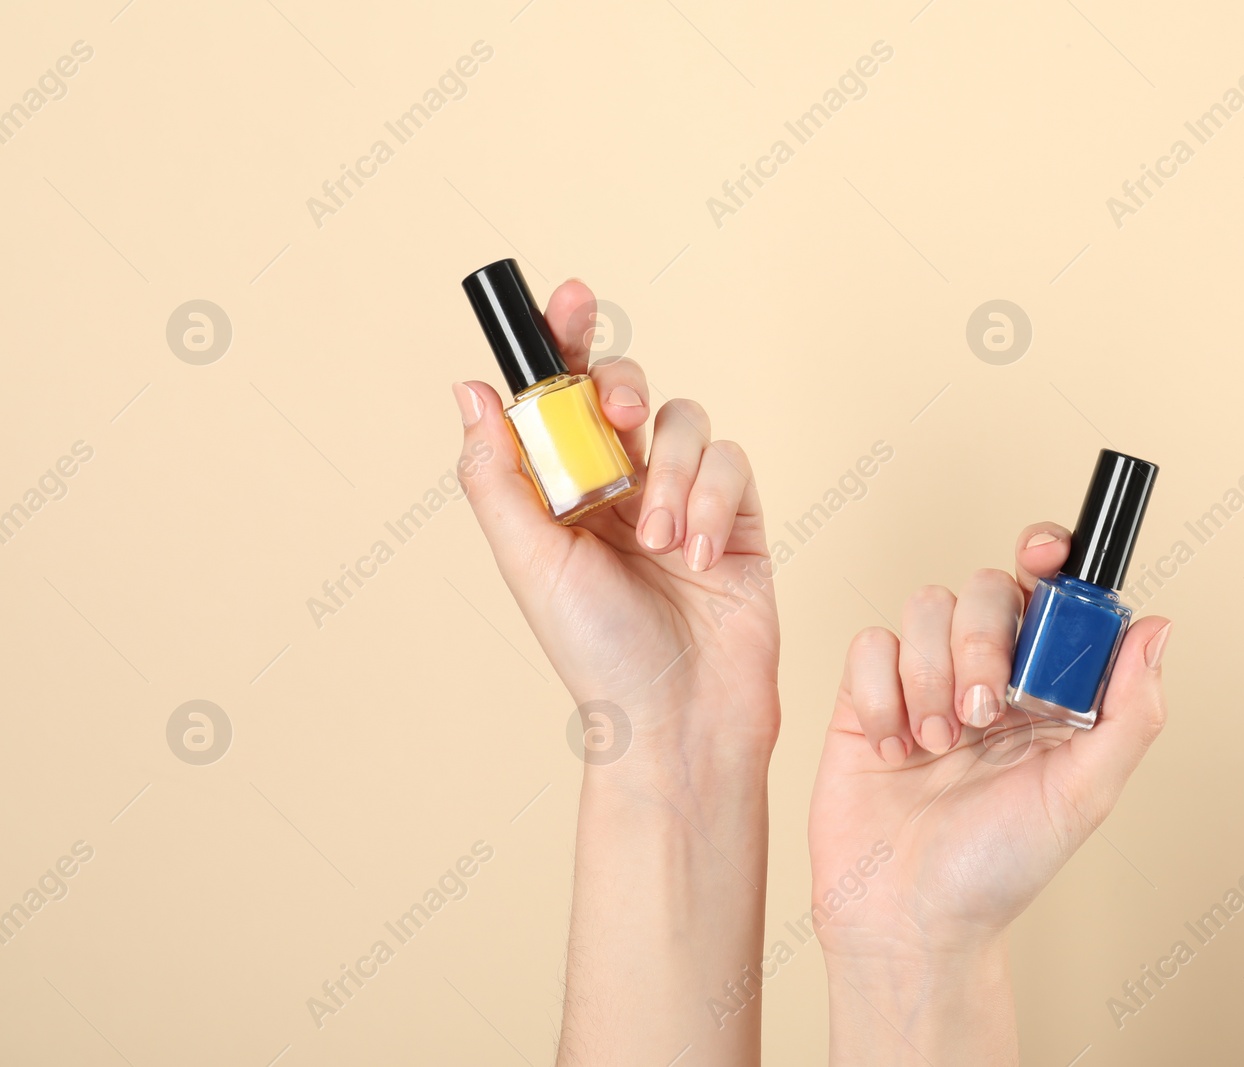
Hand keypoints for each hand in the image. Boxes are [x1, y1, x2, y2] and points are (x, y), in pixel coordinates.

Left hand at [452, 280, 778, 767]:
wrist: (677, 717)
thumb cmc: (595, 652)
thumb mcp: (528, 560)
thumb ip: (496, 474)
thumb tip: (469, 389)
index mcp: (564, 489)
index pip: (562, 394)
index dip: (566, 338)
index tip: (568, 298)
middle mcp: (622, 484)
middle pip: (627, 388)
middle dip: (624, 388)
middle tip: (617, 420)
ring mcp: (683, 496)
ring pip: (685, 420)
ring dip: (670, 473)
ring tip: (659, 541)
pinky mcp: (738, 515)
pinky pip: (732, 461)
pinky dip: (713, 499)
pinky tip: (699, 553)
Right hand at [808, 522, 1168, 1063]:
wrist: (909, 920)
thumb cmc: (999, 870)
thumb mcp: (1084, 794)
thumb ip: (1129, 711)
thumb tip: (1157, 628)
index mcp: (1046, 689)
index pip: (1049, 594)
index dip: (1047, 556)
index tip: (1042, 555)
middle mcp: (986, 675)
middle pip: (984, 588)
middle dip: (982, 642)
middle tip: (984, 711)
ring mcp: (923, 682)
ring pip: (923, 605)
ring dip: (931, 672)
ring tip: (938, 741)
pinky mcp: (865, 699)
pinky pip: (868, 644)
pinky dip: (881, 694)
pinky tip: (896, 748)